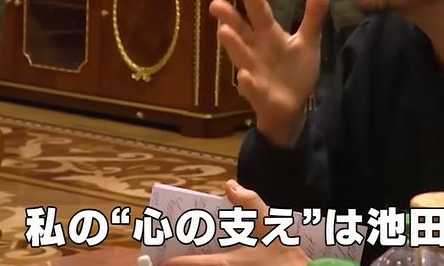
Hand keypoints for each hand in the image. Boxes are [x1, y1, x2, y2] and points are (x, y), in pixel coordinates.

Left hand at [160, 180, 310, 265]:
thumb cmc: (283, 255)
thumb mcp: (269, 223)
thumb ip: (250, 202)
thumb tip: (229, 186)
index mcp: (226, 263)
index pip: (189, 264)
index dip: (171, 262)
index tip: (160, 260)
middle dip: (182, 264)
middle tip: (171, 255)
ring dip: (197, 264)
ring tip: (190, 258)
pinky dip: (213, 265)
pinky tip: (217, 259)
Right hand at [209, 0, 329, 146]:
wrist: (293, 105)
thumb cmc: (294, 69)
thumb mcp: (307, 41)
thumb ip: (313, 15)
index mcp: (269, 35)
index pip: (259, 11)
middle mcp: (257, 50)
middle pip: (242, 31)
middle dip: (229, 18)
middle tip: (216, 3)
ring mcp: (255, 72)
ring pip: (241, 57)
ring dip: (234, 45)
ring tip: (223, 31)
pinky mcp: (260, 94)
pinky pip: (253, 88)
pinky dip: (248, 83)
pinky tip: (244, 77)